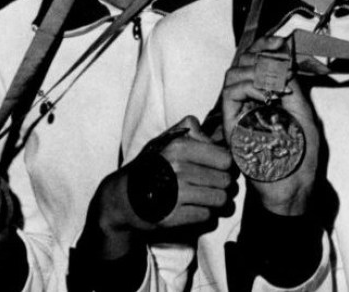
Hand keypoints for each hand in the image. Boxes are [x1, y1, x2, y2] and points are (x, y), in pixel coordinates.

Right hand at [89, 116, 234, 252]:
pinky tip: (195, 209)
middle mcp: (177, 169)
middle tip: (214, 186)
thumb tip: (220, 135)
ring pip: (220, 200)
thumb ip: (193, 131)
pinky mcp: (171, 217)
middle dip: (224, 186)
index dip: (227, 166)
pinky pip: (207, 217)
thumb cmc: (151, 167)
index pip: (226, 159)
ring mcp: (174, 194)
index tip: (220, 170)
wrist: (121, 198)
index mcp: (179, 147)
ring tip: (208, 198)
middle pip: (226, 181)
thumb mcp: (166, 140)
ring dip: (217, 202)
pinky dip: (205, 216)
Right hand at [222, 36, 322, 215]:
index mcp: (266, 96)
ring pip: (233, 74)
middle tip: (281, 65)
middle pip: (242, 62)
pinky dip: (250, 86)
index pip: (255, 60)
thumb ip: (292, 85)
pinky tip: (268, 96)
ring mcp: (239, 113)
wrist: (293, 185)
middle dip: (262, 55)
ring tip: (278, 87)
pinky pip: (230, 94)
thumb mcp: (303, 112)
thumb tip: (284, 58)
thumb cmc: (301, 154)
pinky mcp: (232, 125)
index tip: (280, 41)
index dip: (265, 45)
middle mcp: (249, 101)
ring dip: (258, 72)